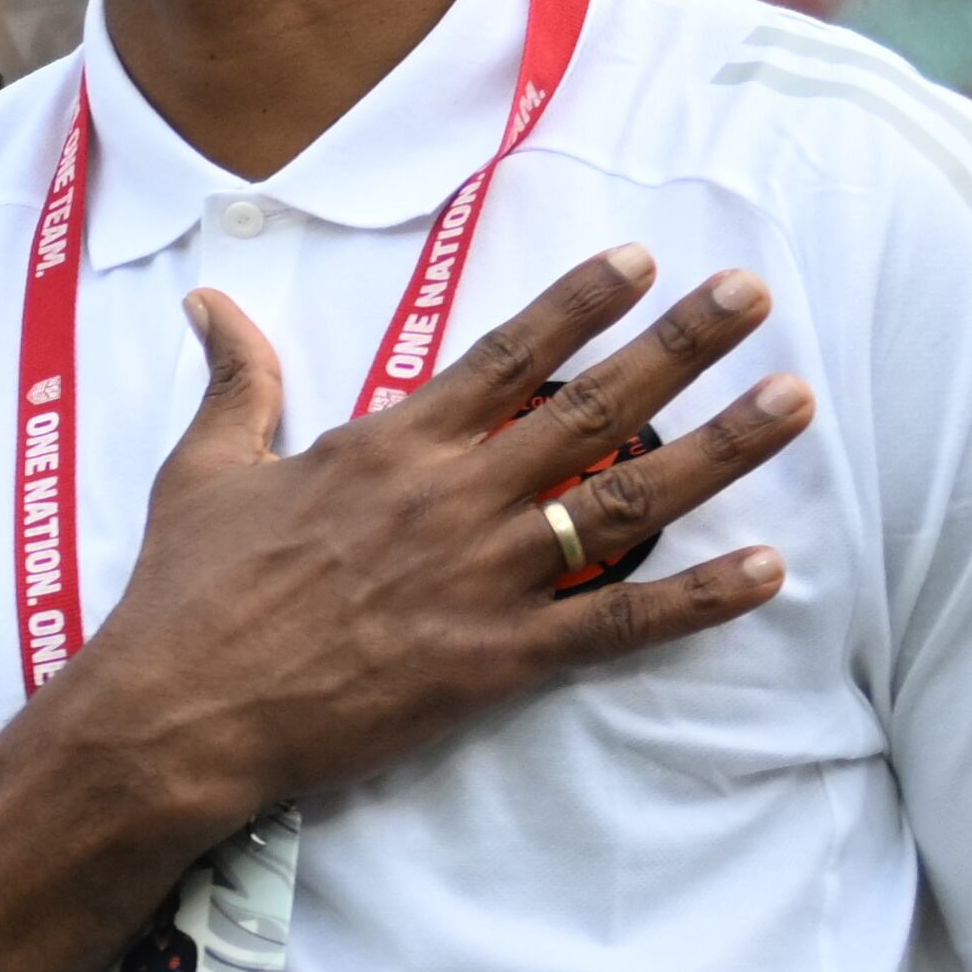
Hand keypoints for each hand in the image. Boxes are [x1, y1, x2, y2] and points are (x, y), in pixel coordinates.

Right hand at [70, 246, 810, 825]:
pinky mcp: (494, 658)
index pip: (503, 357)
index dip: (578, 303)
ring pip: (624, 502)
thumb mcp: (202, 471)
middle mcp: (448, 499)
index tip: (642, 259)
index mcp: (384, 447)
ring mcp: (479, 579)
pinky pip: (615, 623)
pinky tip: (767, 570)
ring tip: (792, 402)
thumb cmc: (184, 593)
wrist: (179, 712)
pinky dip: (697, 598)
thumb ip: (235, 382)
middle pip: (588, 409)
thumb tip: (211, 303)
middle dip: (679, 347)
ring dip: (719, 449)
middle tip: (752, 295)